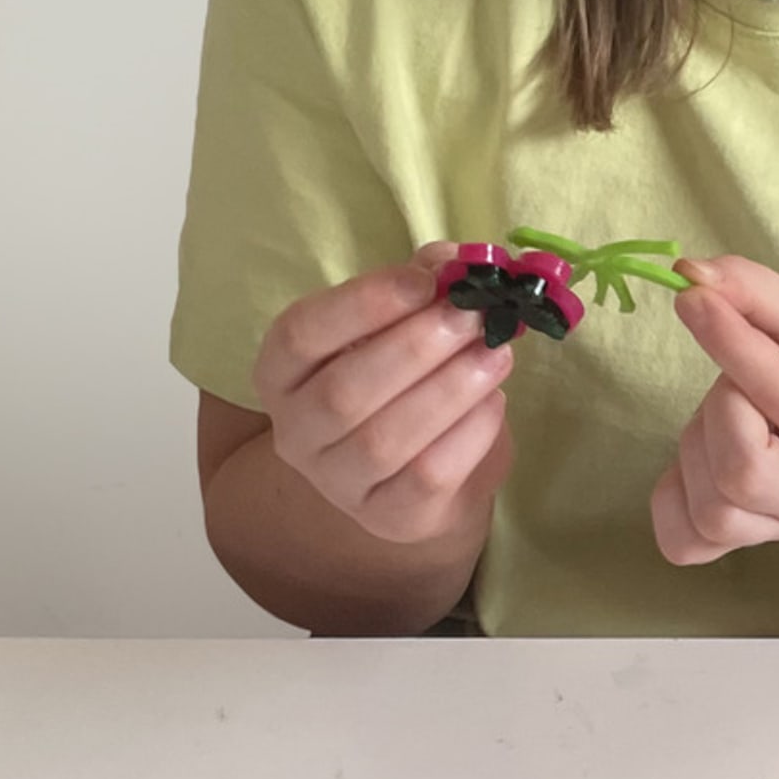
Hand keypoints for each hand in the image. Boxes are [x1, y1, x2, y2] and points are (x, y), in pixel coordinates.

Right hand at [252, 243, 516, 545]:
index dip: (365, 303)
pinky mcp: (388, 518)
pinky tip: (493, 402)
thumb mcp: (400, 323)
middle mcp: (296, 432)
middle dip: (417, 347)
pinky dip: (468, 433)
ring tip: (496, 354)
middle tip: (474, 316)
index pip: (301, 335)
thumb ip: (423, 285)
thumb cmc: (401, 378)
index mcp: (282, 372)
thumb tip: (462, 260)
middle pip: (344, 392)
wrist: (420, 467)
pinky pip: (427, 477)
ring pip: (385, 440)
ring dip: (450, 390)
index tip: (426, 279)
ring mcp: (337, 483)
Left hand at [651, 256, 778, 567]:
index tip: (695, 299)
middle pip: (743, 470)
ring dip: (698, 446)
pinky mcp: (736, 546)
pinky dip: (673, 494)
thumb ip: (754, 292)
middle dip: (721, 411)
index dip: (732, 345)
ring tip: (728, 418)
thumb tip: (691, 277)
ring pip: (711, 506)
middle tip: (739, 386)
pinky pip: (682, 542)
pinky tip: (700, 460)